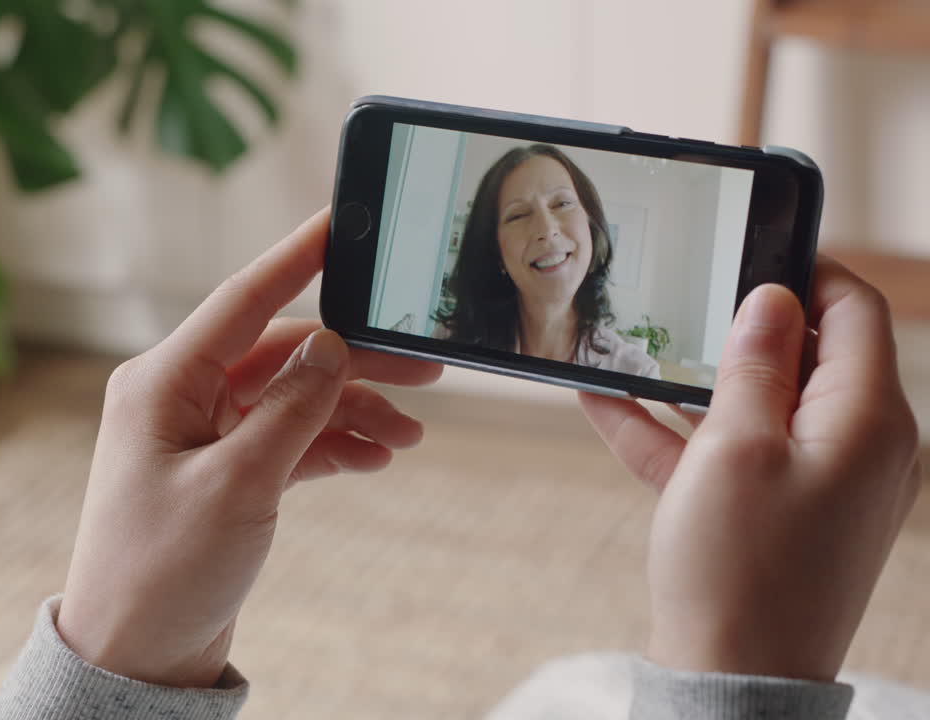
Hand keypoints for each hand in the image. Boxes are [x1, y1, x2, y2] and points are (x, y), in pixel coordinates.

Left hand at [56, 208, 442, 687]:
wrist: (136, 657)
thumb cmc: (164, 572)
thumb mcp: (237, 485)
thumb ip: (292, 409)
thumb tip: (332, 347)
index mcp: (162, 382)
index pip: (244, 300)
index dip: (299, 257)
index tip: (345, 223)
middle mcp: (179, 397)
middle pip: (282, 354)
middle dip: (353, 360)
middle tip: (424, 369)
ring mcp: (200, 436)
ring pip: (292, 397)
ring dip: (351, 409)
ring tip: (410, 432)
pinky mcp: (221, 473)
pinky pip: (286, 438)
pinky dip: (331, 444)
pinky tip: (375, 457)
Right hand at [580, 258, 921, 681]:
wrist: (732, 680)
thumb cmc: (739, 569)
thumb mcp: (736, 447)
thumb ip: (755, 364)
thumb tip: (773, 299)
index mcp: (867, 420)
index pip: (854, 312)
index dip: (804, 271)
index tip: (748, 250)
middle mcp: (858, 447)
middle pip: (806, 356)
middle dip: (739, 327)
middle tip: (682, 299)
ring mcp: (820, 483)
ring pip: (759, 404)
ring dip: (696, 379)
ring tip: (631, 347)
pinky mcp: (780, 514)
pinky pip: (732, 453)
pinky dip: (681, 431)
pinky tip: (607, 403)